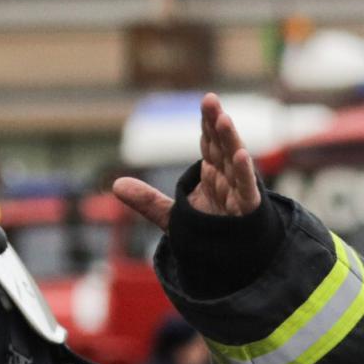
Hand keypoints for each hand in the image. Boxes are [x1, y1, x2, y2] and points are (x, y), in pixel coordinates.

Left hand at [114, 93, 263, 233]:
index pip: (210, 145)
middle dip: (217, 124)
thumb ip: (148, 201)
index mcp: (213, 177)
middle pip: (222, 147)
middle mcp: (227, 181)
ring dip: (231, 141)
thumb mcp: (173, 217)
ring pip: (235, 163)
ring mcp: (238, 194)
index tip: (207, 103)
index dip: (207, 125)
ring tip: (224, 120)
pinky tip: (241, 154)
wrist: (234, 264)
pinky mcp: (247, 211)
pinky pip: (247, 189)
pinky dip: (244, 172)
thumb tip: (115, 185)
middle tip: (211, 100)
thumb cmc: (213, 235)